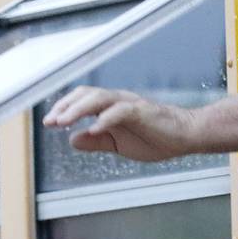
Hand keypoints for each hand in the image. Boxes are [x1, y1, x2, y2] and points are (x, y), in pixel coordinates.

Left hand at [42, 87, 199, 161]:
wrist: (187, 136)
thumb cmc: (158, 137)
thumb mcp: (120, 144)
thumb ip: (97, 141)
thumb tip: (73, 140)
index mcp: (112, 107)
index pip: (83, 100)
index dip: (64, 109)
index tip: (50, 122)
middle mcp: (119, 101)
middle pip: (86, 94)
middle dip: (65, 107)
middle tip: (51, 121)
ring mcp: (130, 104)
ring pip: (98, 98)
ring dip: (78, 110)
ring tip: (64, 122)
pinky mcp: (142, 111)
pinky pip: (120, 112)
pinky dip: (104, 120)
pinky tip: (93, 129)